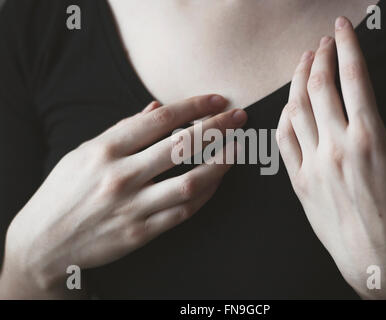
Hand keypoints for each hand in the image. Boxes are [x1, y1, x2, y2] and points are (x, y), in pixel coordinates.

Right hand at [1, 95, 246, 297]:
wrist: (43, 242)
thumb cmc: (64, 192)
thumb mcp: (84, 153)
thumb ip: (122, 131)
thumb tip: (156, 109)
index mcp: (105, 150)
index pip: (160, 120)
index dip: (194, 107)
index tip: (216, 100)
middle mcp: (121, 176)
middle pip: (182, 146)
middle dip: (217, 128)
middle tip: (239, 118)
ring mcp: (133, 206)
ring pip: (191, 182)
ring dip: (220, 163)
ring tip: (238, 149)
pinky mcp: (141, 232)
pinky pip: (184, 211)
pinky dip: (206, 195)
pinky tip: (218, 181)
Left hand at [277, 17, 385, 298]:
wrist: (376, 258)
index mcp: (369, 138)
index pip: (353, 78)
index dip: (346, 45)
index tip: (342, 27)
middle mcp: (336, 146)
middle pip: (318, 87)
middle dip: (319, 56)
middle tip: (323, 42)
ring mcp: (312, 163)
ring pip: (295, 108)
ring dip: (297, 80)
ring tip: (304, 62)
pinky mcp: (298, 180)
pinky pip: (283, 139)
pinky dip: (285, 115)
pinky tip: (291, 103)